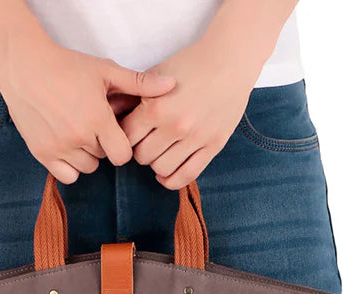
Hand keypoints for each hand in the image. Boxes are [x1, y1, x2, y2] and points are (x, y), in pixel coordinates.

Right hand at [0, 28, 175, 182]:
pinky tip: (68, 146)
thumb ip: (139, 83)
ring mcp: (59, 148)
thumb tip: (172, 86)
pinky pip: (67, 176)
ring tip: (79, 131)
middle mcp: (78, 138)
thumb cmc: (65, 66)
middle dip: (103, 145)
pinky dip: (70, 166)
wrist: (24, 65)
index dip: (123, 145)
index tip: (115, 131)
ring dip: (87, 155)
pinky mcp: (42, 153)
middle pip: (105, 159)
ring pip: (86, 168)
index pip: (123, 155)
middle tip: (93, 123)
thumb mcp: (105, 71)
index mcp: (97, 120)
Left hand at [120, 2, 284, 188]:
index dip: (123, 136)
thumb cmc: (191, 65)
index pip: (126, 136)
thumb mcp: (158, 74)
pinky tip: (166, 174)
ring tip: (159, 153)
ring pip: (161, 169)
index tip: (130, 133)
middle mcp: (174, 125)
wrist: (230, 61)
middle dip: (140, 150)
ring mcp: (195, 138)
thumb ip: (137, 96)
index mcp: (156, 107)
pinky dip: (172, 180)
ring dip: (156, 164)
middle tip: (145, 142)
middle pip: (142, 156)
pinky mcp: (213, 146)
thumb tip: (116, 115)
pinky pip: (187, 175)